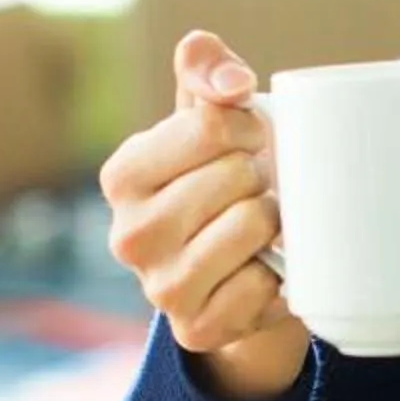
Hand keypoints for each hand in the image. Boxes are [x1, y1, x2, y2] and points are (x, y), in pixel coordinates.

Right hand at [98, 31, 310, 400]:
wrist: (236, 272)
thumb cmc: (221, 181)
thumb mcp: (207, 119)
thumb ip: (205, 70)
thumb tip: (230, 83)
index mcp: (122, 175)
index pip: (211, 125)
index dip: (249, 125)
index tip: (251, 139)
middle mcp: (130, 235)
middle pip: (235, 175)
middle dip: (260, 176)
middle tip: (253, 190)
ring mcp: (161, 289)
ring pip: (250, 227)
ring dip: (272, 223)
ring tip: (260, 226)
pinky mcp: (198, 330)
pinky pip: (262, 286)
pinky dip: (277, 276)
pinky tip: (264, 269)